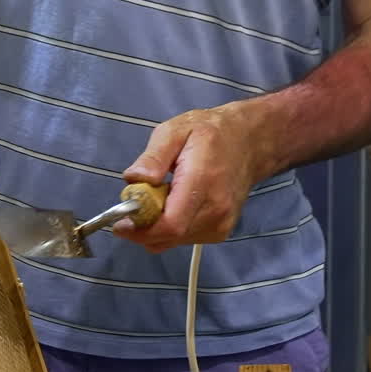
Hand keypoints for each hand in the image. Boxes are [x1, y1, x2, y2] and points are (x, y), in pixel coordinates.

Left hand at [115, 102, 270, 252]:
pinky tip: (175, 204)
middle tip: (137, 201)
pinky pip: (184, 239)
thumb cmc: (210, 132)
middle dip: (143, 226)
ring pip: (174, 241)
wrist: (249, 142)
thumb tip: (133, 180)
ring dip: (156, 227)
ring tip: (161, 196)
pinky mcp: (220, 232)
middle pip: (169, 236)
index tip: (120, 223)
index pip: (171, 224)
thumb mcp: (176, 130)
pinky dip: (170, 228)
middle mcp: (216, 210)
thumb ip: (154, 156)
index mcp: (203, 182)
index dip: (140, 230)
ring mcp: (221, 224)